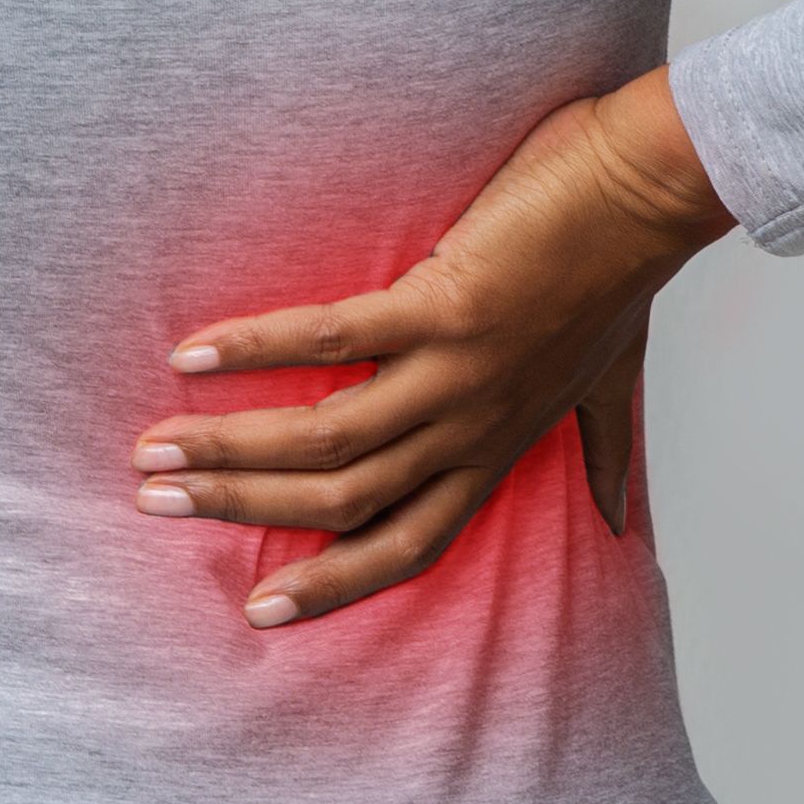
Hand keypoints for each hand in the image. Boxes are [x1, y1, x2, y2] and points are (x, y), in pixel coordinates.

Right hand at [132, 70, 735, 625]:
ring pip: (326, 441)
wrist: (650, 190)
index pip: (405, 547)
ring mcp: (456, 371)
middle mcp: (470, 428)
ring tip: (153, 450)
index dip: (330, 586)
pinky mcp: (444, 304)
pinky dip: (258, 347)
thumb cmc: (622, 277)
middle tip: (156, 506)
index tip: (258, 613)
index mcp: (496, 449)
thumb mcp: (608, 383)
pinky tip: (193, 353)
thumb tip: (621, 521)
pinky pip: (332, 337)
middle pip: (340, 502)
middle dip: (241, 509)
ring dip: (229, 447)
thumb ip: (601, 451)